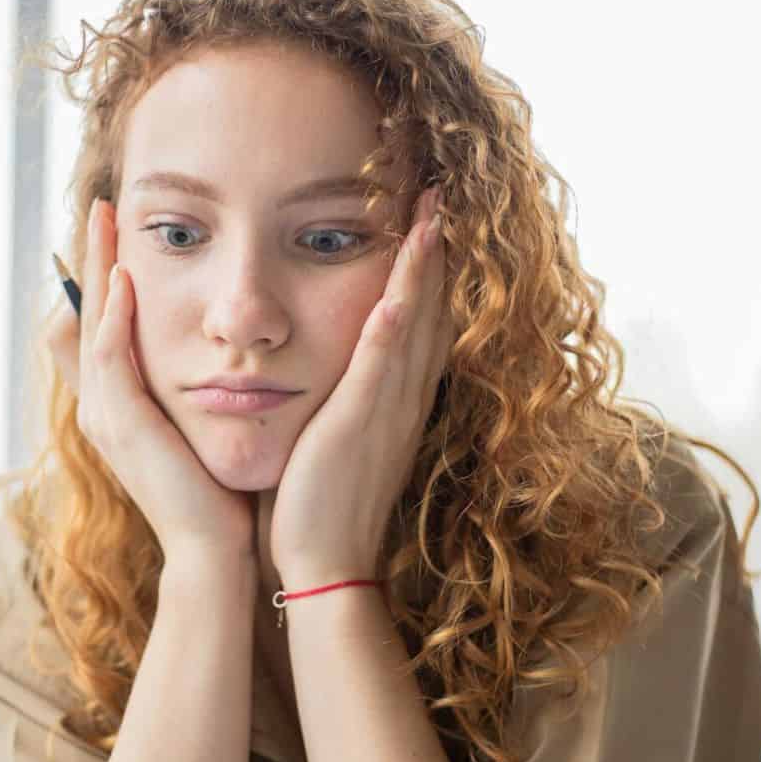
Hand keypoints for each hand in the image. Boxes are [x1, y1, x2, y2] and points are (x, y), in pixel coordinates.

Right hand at [72, 199, 255, 560]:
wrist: (215, 550)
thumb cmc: (218, 492)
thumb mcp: (202, 426)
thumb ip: (196, 388)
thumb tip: (219, 352)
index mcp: (119, 402)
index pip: (103, 322)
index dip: (105, 274)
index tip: (120, 227)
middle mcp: (101, 404)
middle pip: (86, 313)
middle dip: (92, 257)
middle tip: (100, 205)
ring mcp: (105, 415)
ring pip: (91, 325)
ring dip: (97, 271)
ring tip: (105, 223)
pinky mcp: (121, 425)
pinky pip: (109, 357)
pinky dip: (114, 317)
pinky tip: (125, 281)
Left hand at [269, 186, 453, 586]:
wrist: (325, 566)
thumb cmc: (320, 507)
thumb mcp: (337, 439)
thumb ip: (340, 400)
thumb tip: (325, 368)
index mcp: (394, 401)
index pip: (419, 324)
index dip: (426, 272)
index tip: (427, 223)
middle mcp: (402, 399)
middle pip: (429, 311)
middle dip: (435, 253)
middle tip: (440, 195)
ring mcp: (386, 410)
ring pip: (414, 326)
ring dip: (423, 270)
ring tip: (430, 214)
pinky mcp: (359, 425)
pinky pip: (381, 367)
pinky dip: (393, 326)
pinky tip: (398, 290)